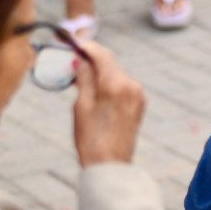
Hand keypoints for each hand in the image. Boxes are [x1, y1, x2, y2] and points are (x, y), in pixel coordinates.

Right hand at [72, 42, 144, 166]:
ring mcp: (138, 95)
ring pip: (116, 73)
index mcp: (116, 84)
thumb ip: (83, 78)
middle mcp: (131, 85)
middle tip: (72, 59)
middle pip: (110, 62)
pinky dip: (109, 83)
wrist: (110, 167)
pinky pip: (122, 86)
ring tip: (80, 77)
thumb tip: (81, 60)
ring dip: (100, 71)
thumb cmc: (91, 139)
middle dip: (92, 59)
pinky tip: (95, 90)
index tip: (71, 43)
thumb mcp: (82, 105)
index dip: (86, 46)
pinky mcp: (139, 105)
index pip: (101, 54)